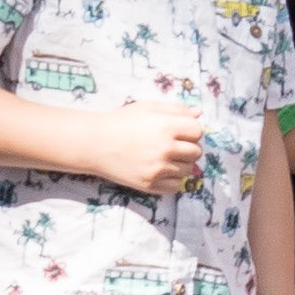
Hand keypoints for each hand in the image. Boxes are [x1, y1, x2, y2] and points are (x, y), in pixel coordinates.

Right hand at [72, 99, 212, 192]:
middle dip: (189, 148)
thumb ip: (175, 110)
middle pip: (196, 152)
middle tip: (173, 145)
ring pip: (188, 170)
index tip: (180, 132)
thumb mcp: (148, 108)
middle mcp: (165, 148)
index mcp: (166, 126)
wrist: (95, 144)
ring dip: (182, 164)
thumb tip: (198, 115)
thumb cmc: (121, 122)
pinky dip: (173, 180)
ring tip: (164, 157)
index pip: (197, 132)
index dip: (191, 131)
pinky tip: (161, 170)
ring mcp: (158, 169)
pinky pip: (177, 186)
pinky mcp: (150, 184)